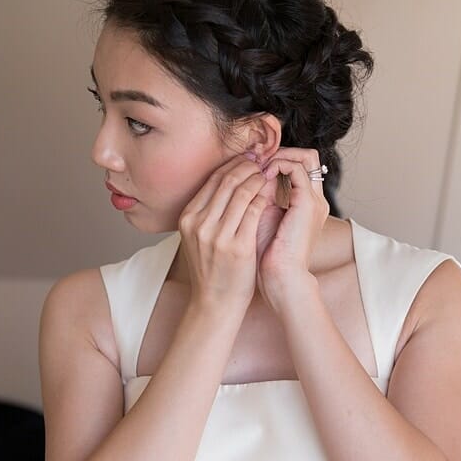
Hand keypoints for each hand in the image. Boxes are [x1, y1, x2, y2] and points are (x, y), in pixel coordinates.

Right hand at [176, 154, 270, 315]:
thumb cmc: (211, 269)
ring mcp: (217, 235)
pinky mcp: (237, 246)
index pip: (212, 181)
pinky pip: (254, 210)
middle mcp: (199, 224)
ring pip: (241, 192)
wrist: (214, 302)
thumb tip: (225, 183)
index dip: (232, 165)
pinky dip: (265, 196)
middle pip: (226, 182)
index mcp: (188, 219)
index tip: (248, 158)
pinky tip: (273, 192)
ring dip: (258, 178)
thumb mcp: (198, 237)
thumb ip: (206, 213)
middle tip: (262, 159)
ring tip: (270, 173)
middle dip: (247, 166)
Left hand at [256, 147, 329, 309]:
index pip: (296, 166)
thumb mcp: (258, 221)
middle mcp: (313, 199)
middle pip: (304, 156)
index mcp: (304, 204)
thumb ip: (257, 199)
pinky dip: (277, 165)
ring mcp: (313, 200)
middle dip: (276, 153)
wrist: (280, 280)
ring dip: (275, 156)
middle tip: (252, 158)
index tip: (249, 164)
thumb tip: (243, 178)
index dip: (273, 159)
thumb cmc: (265, 257)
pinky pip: (296, 168)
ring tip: (254, 166)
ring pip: (302, 157)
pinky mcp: (308, 203)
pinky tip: (259, 176)